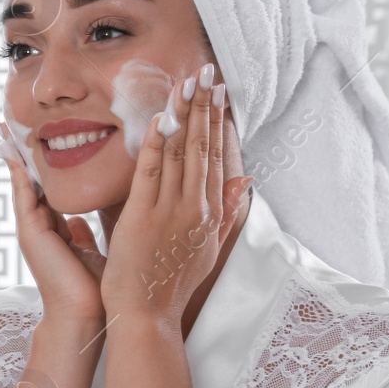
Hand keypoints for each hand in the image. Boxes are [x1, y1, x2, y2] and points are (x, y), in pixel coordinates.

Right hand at [0, 122, 106, 323]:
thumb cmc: (96, 289)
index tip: (38, 138)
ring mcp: (31, 229)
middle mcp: (40, 226)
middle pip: (29, 180)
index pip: (47, 188)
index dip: (43, 163)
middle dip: (22, 152)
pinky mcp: (30, 232)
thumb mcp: (91, 251)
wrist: (87, 315)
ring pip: (22, 183)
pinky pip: (23, 193)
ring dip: (15, 155)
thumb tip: (80, 221)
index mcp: (55, 230)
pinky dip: (19, 171)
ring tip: (6, 128)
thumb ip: (82, 235)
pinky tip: (14, 150)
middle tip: (12, 122)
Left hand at [100, 64, 252, 329]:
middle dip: (205, 107)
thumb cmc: (172, 284)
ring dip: (185, 115)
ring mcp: (170, 212)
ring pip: (181, 154)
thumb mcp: (210, 247)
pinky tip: (162, 119)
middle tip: (207, 71)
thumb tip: (245, 179)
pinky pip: (152, 174)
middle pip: (203, 148)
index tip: (220, 91)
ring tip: (189, 82)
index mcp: (208, 212)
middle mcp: (194, 208)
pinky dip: (157, 145)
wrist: (148, 316)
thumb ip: (227, 211)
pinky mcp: (142, 216)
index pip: (216, 156)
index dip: (218, 121)